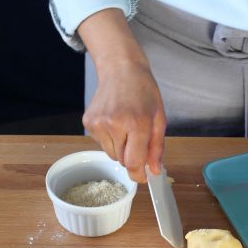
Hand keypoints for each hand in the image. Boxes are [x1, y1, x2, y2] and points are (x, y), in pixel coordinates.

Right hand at [78, 8, 165, 182]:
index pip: (133, 162)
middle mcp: (114, 124)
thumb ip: (157, 148)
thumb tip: (154, 171)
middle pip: (122, 160)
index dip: (138, 174)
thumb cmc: (143, 92)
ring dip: (121, 148)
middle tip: (138, 138)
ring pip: (111, 154)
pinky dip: (110, 139)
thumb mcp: (159, 119)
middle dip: (132, 156)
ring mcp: (98, 123)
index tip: (143, 178)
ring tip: (126, 127)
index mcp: (136, 123)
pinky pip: (102, 144)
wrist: (120, 69)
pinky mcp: (88, 122)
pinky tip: (115, 122)